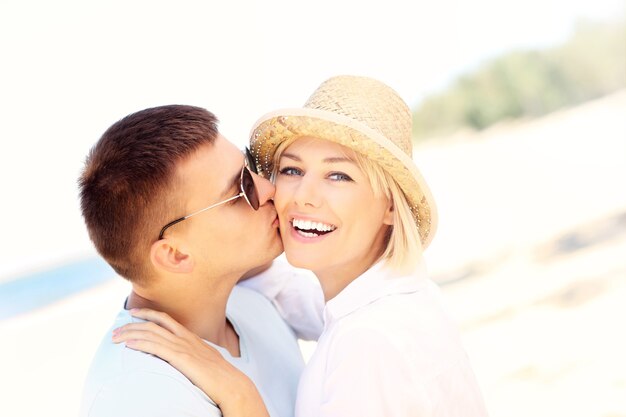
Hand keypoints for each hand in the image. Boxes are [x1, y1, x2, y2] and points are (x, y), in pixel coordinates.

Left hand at [112, 308, 268, 416]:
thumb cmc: (221, 377)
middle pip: (154, 324)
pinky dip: (140, 343)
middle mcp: (186, 338)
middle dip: (133, 324)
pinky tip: (128, 345)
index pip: (166, 319)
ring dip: (130, 333)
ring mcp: (183, 347)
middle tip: (116, 329)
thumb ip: (195, 356)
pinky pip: (155, 346)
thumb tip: (187, 360)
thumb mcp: (206, 361)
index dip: (148, 314)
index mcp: (191, 338)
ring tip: (115, 337)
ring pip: (151, 333)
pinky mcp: (180, 358)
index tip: (134, 314)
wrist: (232, 384)